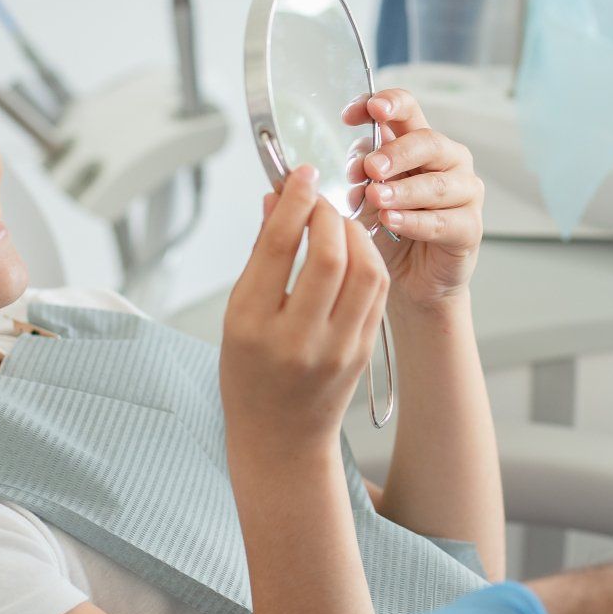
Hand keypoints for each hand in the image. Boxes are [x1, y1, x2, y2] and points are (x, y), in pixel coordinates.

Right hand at [221, 165, 390, 447]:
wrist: (280, 438)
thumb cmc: (249, 375)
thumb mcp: (236, 315)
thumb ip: (259, 255)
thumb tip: (274, 199)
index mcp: (253, 325)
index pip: (279, 246)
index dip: (294, 200)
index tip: (300, 175)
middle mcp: (297, 339)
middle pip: (328, 255)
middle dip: (328, 213)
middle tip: (319, 197)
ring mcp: (337, 348)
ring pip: (365, 271)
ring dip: (355, 234)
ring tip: (338, 221)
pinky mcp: (363, 351)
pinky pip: (376, 293)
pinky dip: (368, 259)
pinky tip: (354, 248)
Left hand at [344, 89, 484, 309]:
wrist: (408, 280)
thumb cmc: (389, 230)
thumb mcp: (367, 195)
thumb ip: (363, 173)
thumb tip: (358, 163)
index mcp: (418, 143)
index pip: (408, 109)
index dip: (386, 104)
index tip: (356, 113)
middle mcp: (448, 161)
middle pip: (427, 142)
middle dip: (396, 152)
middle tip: (370, 167)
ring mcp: (465, 193)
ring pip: (438, 184)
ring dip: (403, 190)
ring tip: (376, 197)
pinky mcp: (470, 228)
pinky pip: (443, 222)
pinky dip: (415, 221)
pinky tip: (392, 222)